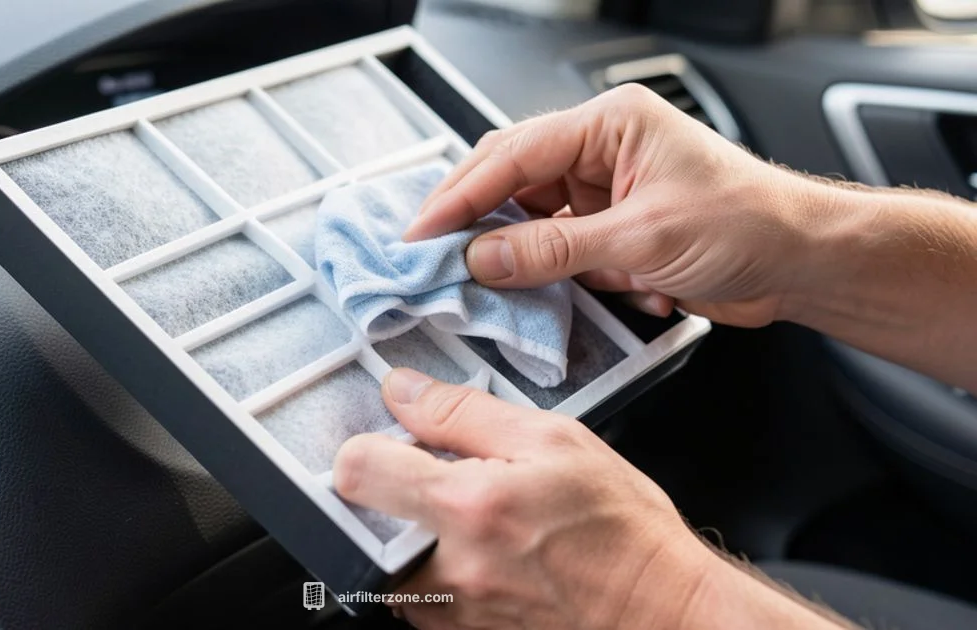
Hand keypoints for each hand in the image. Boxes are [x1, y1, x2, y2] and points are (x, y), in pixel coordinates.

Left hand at [334, 369, 845, 628]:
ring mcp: (455, 613)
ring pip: (390, 564)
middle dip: (392, 498)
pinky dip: (438, 572)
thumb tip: (402, 391)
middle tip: (439, 485)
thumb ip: (463, 412)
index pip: (356, 471)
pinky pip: (420, 600)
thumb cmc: (621, 529)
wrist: (661, 608)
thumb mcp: (552, 440)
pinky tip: (488, 555)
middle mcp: (451, 569)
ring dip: (414, 538)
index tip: (386, 442)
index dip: (363, 446)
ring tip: (476, 523)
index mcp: (470, 506)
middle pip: (364, 523)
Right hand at [403, 84, 828, 327]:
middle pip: (512, 180)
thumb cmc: (747, 223)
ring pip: (531, 221)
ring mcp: (605, 191)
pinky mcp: (612, 230)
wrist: (801, 262)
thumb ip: (552, 250)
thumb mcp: (639, 238)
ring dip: (517, 256)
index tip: (424, 232)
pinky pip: (560, 251)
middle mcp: (602, 150)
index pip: (514, 154)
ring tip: (486, 284)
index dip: (461, 195)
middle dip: (475, 221)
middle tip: (431, 255)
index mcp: (610, 123)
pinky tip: (575, 289)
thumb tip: (483, 259)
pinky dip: (557, 276)